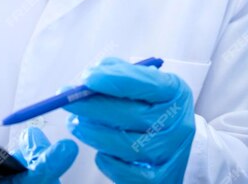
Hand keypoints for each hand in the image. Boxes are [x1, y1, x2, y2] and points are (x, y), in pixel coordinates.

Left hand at [65, 57, 195, 182]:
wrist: (174, 142)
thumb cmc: (151, 106)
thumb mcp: (144, 83)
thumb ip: (119, 74)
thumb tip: (89, 77)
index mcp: (175, 92)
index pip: (146, 83)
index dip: (114, 80)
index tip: (87, 78)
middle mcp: (179, 123)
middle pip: (133, 115)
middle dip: (94, 107)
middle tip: (67, 101)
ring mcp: (172, 152)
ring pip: (128, 145)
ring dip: (95, 134)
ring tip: (76, 124)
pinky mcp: (162, 177)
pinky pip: (129, 173)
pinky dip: (109, 162)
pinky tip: (100, 152)